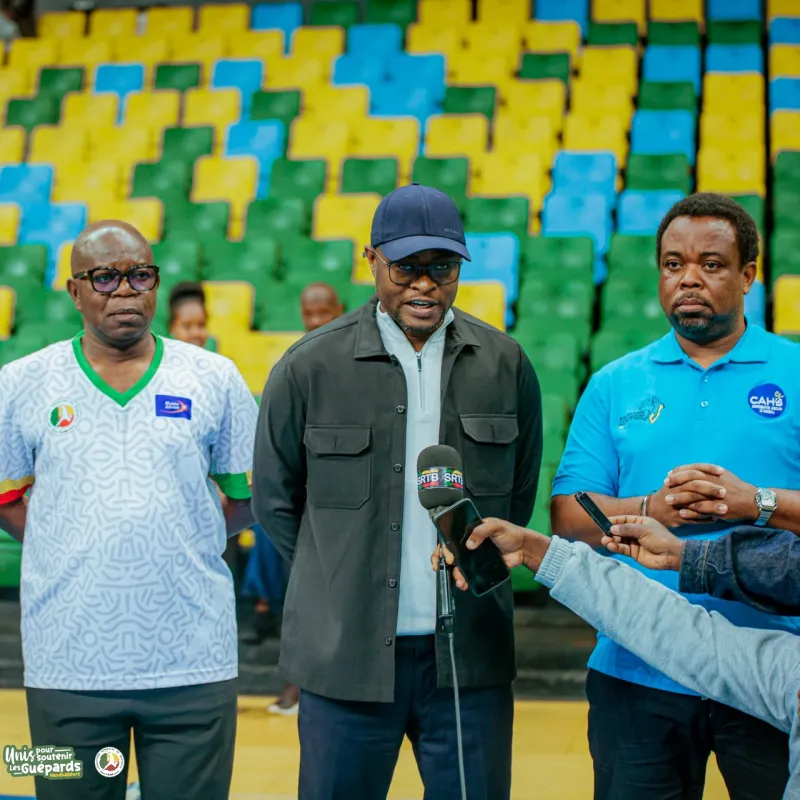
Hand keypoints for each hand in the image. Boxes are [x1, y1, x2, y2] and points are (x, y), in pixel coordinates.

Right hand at [430, 518, 549, 591]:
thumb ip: (482, 531)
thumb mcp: (495, 526)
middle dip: (446, 562)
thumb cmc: (509, 533)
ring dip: (455, 574)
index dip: (445, 546)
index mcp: (470, 531)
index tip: (449, 556)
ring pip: (458, 565)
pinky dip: (464, 579)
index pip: (451, 537)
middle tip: (450, 567)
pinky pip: (468, 574)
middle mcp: (468, 544)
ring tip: (460, 581)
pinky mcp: (480, 567)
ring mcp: (473, 557)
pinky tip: (464, 584)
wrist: (523, 548)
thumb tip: (469, 544)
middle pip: (450, 552)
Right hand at [601, 515, 683, 570]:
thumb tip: (611, 528)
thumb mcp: (643, 530)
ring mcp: (634, 542)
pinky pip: (622, 548)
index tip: (603, 521)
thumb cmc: (660, 538)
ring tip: (606, 540)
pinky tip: (611, 546)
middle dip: (611, 531)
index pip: (623, 519)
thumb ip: (627, 529)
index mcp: (639, 522)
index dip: (613, 520)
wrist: (671, 555)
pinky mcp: (633, 553)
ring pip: (619, 540)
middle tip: (605, 533)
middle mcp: (635, 531)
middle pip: (619, 530)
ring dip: (611, 540)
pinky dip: (615, 547)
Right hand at [646, 470, 725, 525]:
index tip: (722, 471)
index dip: (708, 469)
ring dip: (711, 507)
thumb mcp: (674, 481)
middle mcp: (675, 491)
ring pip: (695, 505)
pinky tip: (715, 519)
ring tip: (725, 509)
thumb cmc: (667, 494)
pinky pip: (693, 520)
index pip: (693, 470)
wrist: (652, 510)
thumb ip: (687, 474)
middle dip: (710, 489)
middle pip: (694, 487)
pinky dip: (704, 519)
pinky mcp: (677, 518)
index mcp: (676, 480)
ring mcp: (676, 505)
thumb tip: (706, 469)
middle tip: (724, 492)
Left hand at [665, 464, 756, 522]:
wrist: (753, 501)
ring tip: (668, 500)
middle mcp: (715, 482)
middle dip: (676, 482)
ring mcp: (717, 496)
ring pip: (695, 496)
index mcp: (714, 473)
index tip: (668, 475)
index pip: (692, 469)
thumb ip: (706, 472)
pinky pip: (703, 510)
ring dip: (679, 498)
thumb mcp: (722, 475)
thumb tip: (687, 470)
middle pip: (691, 480)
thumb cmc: (735, 487)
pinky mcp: (720, 508)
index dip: (678, 472)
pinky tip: (681, 513)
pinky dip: (691, 511)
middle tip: (665, 486)